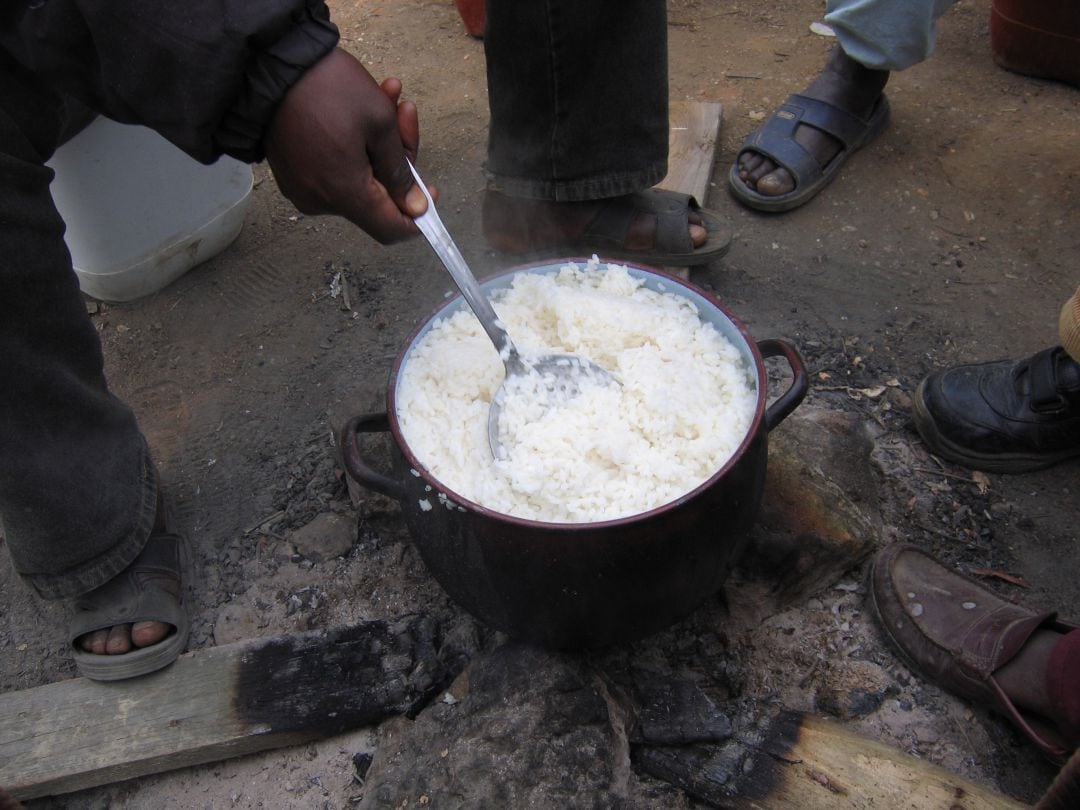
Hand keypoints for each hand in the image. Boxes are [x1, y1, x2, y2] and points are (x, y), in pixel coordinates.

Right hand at [263, 48, 429, 243]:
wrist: (269, 62)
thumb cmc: (328, 87)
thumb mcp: (380, 122)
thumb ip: (401, 171)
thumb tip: (415, 207)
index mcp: (344, 194)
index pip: (390, 230)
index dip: (416, 216)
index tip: (429, 190)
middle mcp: (320, 200)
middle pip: (376, 198)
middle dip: (397, 158)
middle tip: (405, 113)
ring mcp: (303, 188)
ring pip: (357, 180)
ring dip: (377, 144)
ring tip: (386, 96)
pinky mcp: (293, 173)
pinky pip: (333, 170)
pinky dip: (353, 146)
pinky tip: (359, 109)